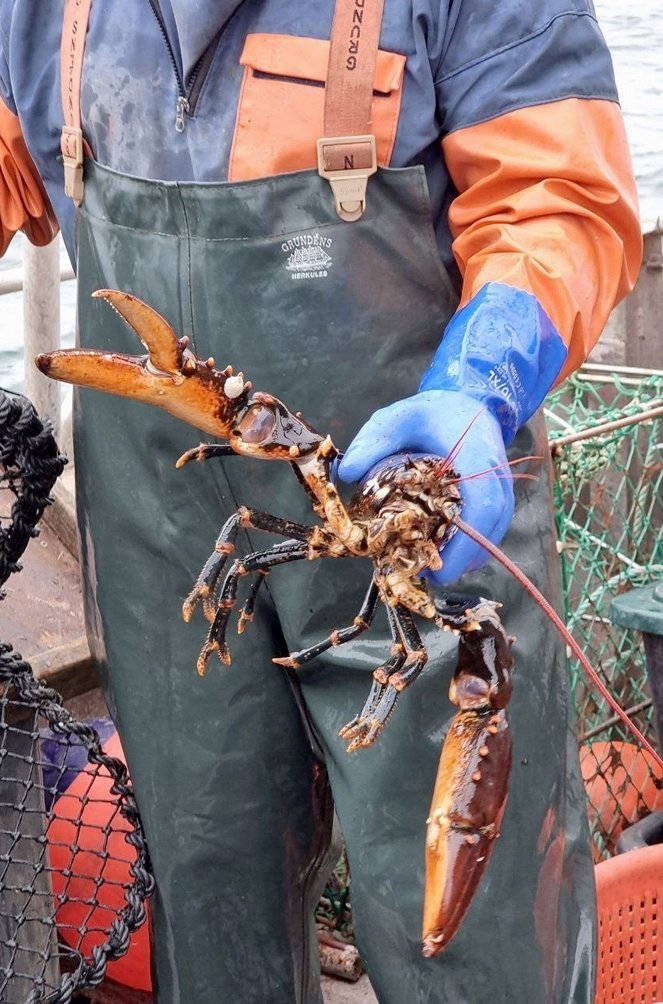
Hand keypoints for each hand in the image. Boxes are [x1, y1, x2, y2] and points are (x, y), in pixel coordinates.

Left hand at [337, 389, 513, 583]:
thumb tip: (349, 474)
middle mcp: (497, 476)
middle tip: (426, 576)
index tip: (440, 567)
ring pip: (492, 535)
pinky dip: (469, 549)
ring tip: (429, 567)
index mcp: (475, 453)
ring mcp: (502, 490)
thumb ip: (374, 440)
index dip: (466, 541)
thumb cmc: (432, 413)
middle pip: (490, 528)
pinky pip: (489, 533)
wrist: (469, 405)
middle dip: (461, 559)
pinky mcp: (499, 502)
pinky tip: (441, 554)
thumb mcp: (398, 417)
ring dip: (465, 557)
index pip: (483, 503)